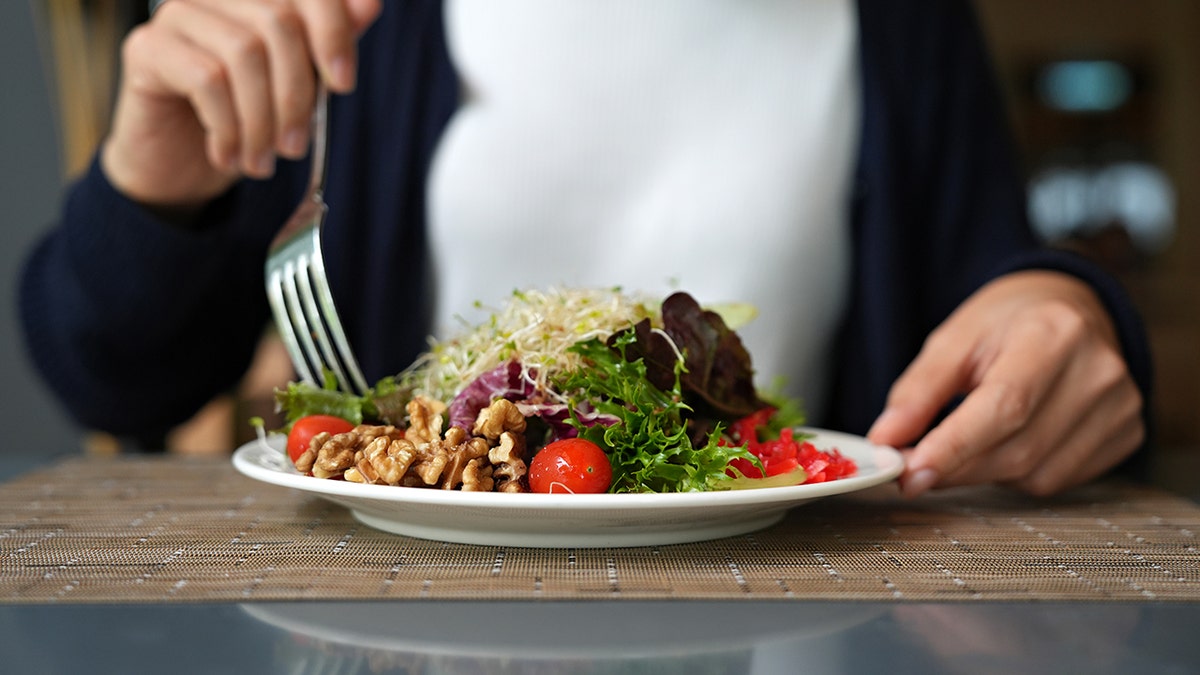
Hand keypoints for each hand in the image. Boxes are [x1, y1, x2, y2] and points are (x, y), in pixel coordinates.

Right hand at [100, 0, 380, 211]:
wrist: (180, 164)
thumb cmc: (245, 118)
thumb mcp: (299, 85)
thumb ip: (329, 43)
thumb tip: (370, 4)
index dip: (334, 31)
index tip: (344, 85)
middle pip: (278, 22)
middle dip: (296, 94)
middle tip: (294, 146)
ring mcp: (176, 14)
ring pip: (243, 53)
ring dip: (261, 120)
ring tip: (262, 160)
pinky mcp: (146, 48)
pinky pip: (205, 79)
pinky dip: (227, 127)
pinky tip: (227, 154)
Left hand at [867, 270, 1144, 496]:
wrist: (1071, 307)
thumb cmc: (1008, 323)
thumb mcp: (953, 341)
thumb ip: (917, 392)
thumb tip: (885, 441)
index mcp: (1053, 333)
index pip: (1004, 405)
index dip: (954, 446)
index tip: (910, 473)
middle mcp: (1098, 371)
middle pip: (1019, 448)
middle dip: (957, 466)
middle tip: (913, 468)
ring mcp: (1121, 406)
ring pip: (1037, 474)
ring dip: (985, 472)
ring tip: (967, 440)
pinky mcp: (1127, 433)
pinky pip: (1058, 479)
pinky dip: (1019, 473)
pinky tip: (1007, 442)